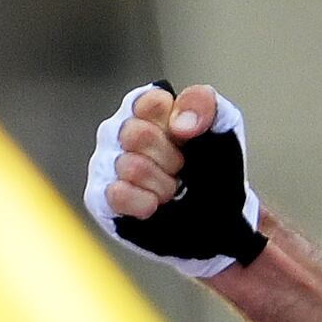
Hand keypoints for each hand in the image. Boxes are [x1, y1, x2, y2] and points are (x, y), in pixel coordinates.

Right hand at [85, 83, 267, 276]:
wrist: (216, 218)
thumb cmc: (213, 168)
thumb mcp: (221, 126)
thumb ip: (203, 104)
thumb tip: (181, 124)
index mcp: (146, 109)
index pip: (151, 103)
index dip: (177, 127)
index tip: (188, 140)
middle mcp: (119, 131)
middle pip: (136, 134)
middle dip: (171, 159)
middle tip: (181, 170)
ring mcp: (106, 163)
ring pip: (131, 167)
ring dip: (163, 185)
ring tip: (171, 190)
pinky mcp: (100, 196)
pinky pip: (117, 194)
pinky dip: (145, 204)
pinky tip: (155, 205)